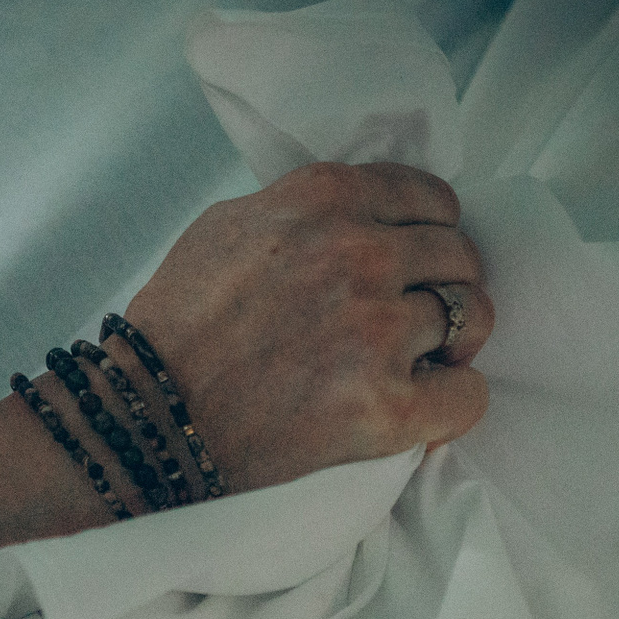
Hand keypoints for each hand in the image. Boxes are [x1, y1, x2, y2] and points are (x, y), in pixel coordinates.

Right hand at [122, 161, 494, 493]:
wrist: (145, 421)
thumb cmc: (172, 331)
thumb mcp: (224, 229)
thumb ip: (302, 212)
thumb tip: (359, 219)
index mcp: (321, 199)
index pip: (430, 197)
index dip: (428, 233)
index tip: (413, 263)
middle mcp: (359, 254)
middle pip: (460, 256)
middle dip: (441, 287)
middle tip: (411, 323)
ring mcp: (377, 330)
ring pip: (473, 319)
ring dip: (449, 345)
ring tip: (414, 366)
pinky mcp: (388, 406)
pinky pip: (468, 395)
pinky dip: (450, 405)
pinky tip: (418, 411)